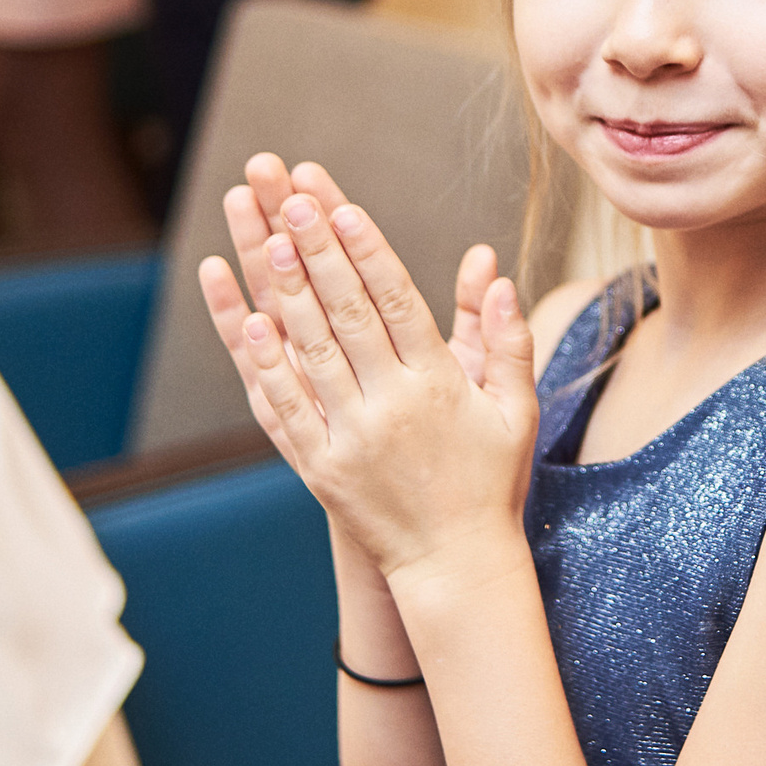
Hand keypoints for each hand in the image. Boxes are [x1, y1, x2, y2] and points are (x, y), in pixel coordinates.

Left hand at [198, 190, 537, 579]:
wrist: (455, 565)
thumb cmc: (490, 480)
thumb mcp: (515, 410)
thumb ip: (507, 339)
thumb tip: (497, 273)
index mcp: (438, 385)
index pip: (398, 301)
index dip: (367, 250)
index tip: (342, 206)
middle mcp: (391, 407)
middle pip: (348, 314)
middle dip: (319, 252)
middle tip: (291, 199)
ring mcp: (351, 438)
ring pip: (312, 352)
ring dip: (288, 293)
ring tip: (269, 239)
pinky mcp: (320, 468)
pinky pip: (286, 408)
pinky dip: (266, 363)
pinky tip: (250, 321)